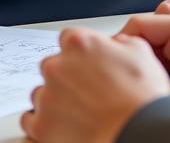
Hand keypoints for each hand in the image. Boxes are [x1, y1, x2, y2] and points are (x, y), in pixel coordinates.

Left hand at [22, 28, 167, 142]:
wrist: (134, 132)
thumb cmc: (139, 96)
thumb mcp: (140, 51)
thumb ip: (119, 42)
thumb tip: (113, 46)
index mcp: (79, 43)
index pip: (68, 37)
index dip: (80, 51)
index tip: (87, 61)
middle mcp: (57, 67)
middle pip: (52, 65)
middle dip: (66, 75)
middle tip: (87, 89)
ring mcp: (46, 98)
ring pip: (41, 93)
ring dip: (55, 99)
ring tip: (79, 111)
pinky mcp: (40, 127)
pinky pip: (30, 120)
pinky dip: (43, 122)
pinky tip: (63, 124)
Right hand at [118, 11, 169, 118]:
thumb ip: (166, 86)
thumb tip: (136, 88)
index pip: (140, 25)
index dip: (122, 48)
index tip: (117, 74)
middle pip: (150, 30)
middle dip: (143, 55)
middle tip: (143, 86)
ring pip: (164, 31)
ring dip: (157, 55)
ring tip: (163, 82)